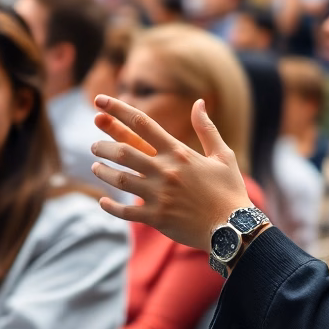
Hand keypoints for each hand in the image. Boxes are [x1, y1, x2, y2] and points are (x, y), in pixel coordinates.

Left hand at [90, 96, 252, 250]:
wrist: (233, 227)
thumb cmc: (229, 190)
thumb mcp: (222, 155)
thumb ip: (206, 128)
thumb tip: (198, 102)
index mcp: (179, 152)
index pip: (141, 123)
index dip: (117, 109)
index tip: (99, 101)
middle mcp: (165, 171)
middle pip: (123, 151)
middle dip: (103, 146)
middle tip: (94, 146)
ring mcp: (159, 195)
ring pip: (119, 180)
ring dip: (102, 172)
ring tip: (95, 167)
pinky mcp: (156, 217)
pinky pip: (126, 212)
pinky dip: (111, 207)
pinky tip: (103, 201)